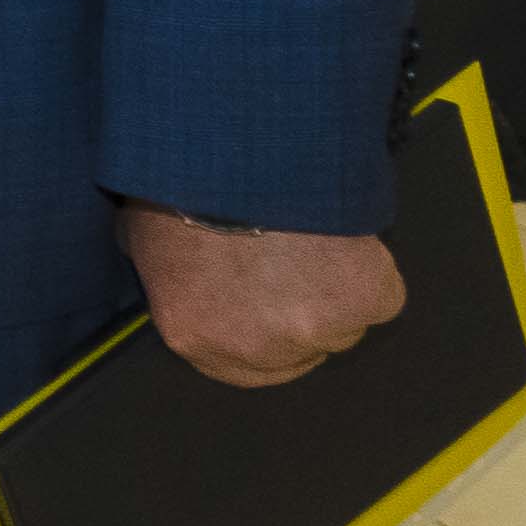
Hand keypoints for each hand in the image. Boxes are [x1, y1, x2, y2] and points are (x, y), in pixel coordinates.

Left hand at [121, 203, 403, 386]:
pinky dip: (373, 270)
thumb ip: (168, 277)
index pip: (245, 369)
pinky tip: (348, 239)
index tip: (272, 308)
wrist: (235, 157)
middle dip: (301, 318)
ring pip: (343, 327)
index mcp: (197, 340)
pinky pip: (382, 297)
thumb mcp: (143, 240)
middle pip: (300, 351)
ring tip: (315, 242)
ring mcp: (314, 331)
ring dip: (337, 293)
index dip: (264, 338)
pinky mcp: (365, 302)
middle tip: (296, 269)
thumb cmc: (179, 189)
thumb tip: (177, 273)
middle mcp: (255, 350)